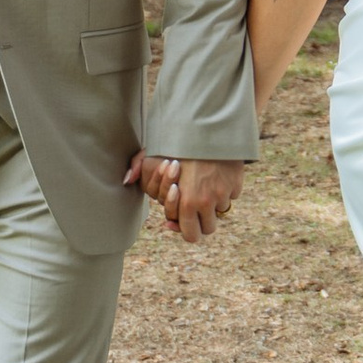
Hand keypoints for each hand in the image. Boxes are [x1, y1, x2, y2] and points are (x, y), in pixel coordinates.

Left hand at [128, 152, 242, 240]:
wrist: (209, 127)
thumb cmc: (179, 141)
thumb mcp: (154, 153)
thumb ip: (139, 166)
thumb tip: (126, 180)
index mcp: (186, 202)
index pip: (190, 235)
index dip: (185, 230)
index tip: (181, 220)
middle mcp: (206, 202)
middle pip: (208, 229)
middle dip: (201, 222)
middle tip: (196, 211)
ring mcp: (223, 194)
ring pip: (221, 212)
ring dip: (214, 204)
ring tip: (206, 189)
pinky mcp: (236, 184)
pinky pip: (231, 195)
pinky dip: (225, 189)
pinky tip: (217, 176)